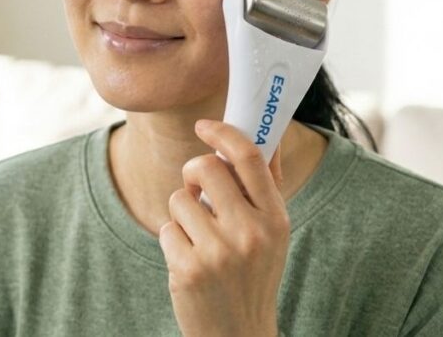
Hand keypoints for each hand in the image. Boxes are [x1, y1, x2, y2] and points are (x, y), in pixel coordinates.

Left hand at [158, 119, 289, 336]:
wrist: (238, 334)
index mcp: (275, 219)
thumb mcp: (272, 234)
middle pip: (205, 168)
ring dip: (181, 214)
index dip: (223, 133)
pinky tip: (188, 260)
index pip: (249, 157)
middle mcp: (250, 232)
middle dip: (192, 172)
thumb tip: (267, 137)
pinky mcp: (189, 269)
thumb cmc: (252, 275)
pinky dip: (172, 241)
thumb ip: (265, 188)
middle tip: (195, 189)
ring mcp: (218, 252)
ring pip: (179, 199)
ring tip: (198, 238)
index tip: (204, 125)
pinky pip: (166, 229)